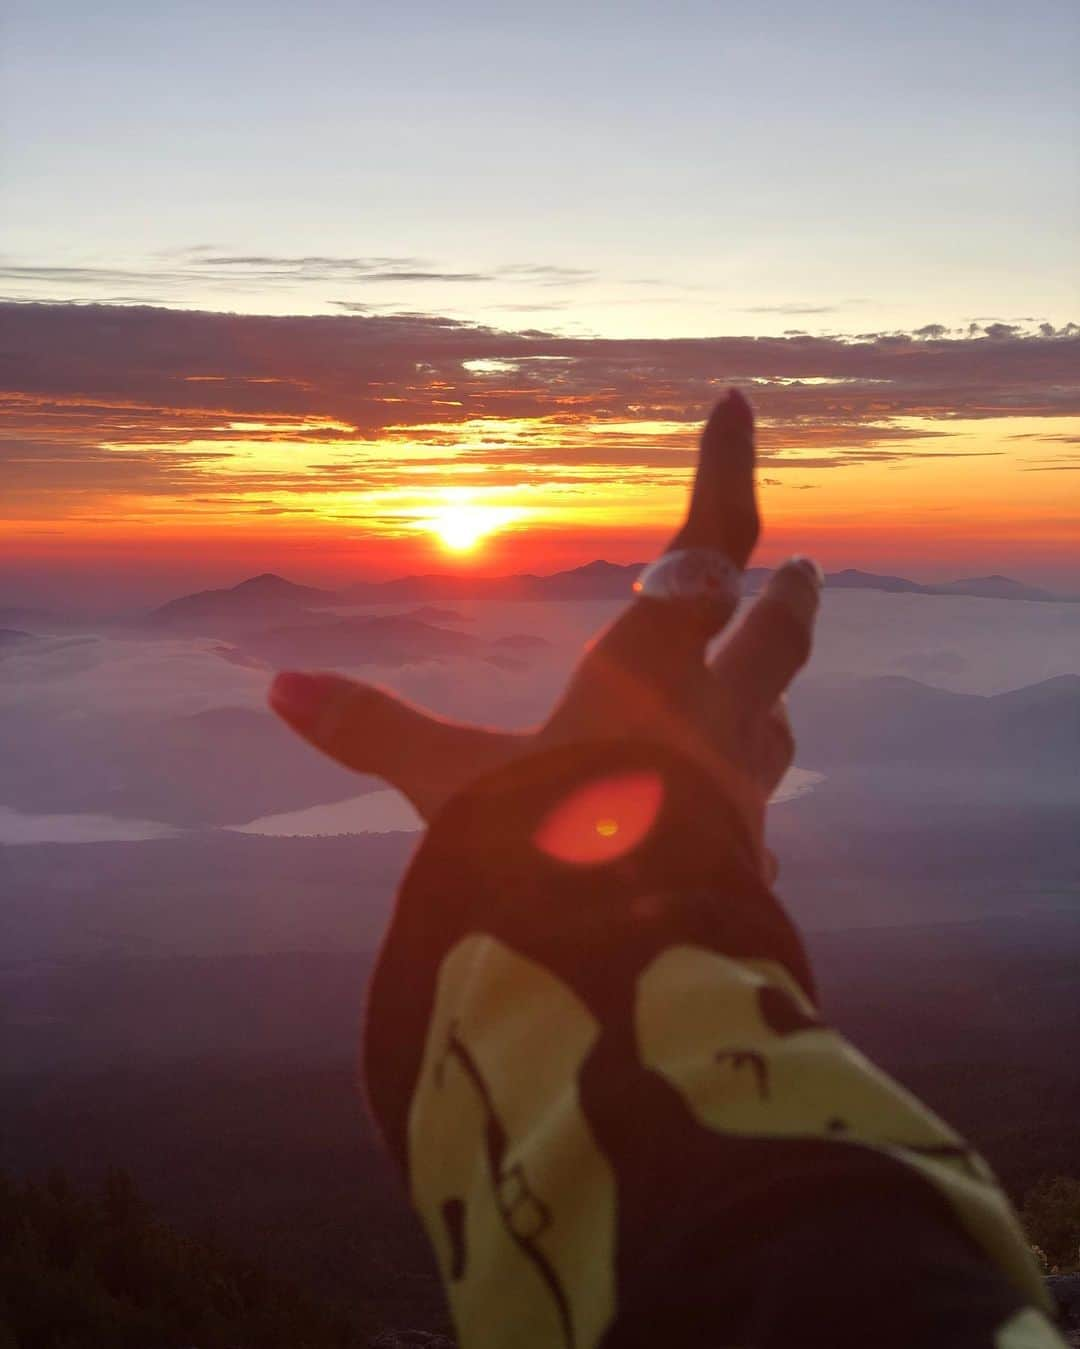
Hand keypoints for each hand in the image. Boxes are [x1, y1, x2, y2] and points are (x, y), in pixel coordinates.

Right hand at [269, 389, 821, 878]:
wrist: (626, 966)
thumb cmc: (543, 849)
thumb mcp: (449, 785)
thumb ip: (371, 731)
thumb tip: (280, 687)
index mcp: (649, 672)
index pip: (706, 547)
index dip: (724, 470)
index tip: (739, 400)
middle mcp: (713, 718)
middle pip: (774, 636)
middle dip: (787, 598)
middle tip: (806, 572)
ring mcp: (740, 793)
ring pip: (775, 725)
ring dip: (772, 696)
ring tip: (769, 690)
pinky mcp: (744, 860)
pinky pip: (755, 820)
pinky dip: (743, 806)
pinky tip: (735, 831)